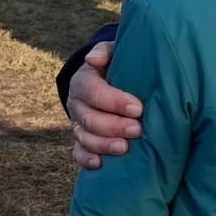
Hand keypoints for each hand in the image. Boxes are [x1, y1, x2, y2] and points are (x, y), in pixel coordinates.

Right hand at [68, 41, 142, 169]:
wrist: (110, 79)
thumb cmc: (117, 64)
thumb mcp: (113, 52)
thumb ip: (105, 51)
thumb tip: (93, 58)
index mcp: (83, 81)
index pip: (93, 92)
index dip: (114, 101)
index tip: (138, 108)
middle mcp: (77, 104)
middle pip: (90, 118)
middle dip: (114, 126)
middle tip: (137, 129)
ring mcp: (78, 123)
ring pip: (84, 137)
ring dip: (104, 145)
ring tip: (125, 148)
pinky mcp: (81, 139)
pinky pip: (78, 152)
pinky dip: (86, 159)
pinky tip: (101, 164)